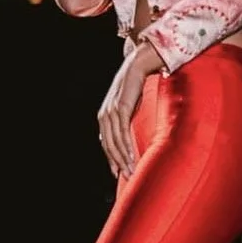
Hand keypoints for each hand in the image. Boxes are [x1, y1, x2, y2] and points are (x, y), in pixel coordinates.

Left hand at [97, 43, 162, 179]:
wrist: (137, 66)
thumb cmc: (134, 88)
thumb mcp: (126, 107)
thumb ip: (122, 122)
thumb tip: (122, 138)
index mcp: (104, 117)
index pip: (106, 143)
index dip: (111, 159)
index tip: (118, 172)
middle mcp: (105, 116)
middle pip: (109, 145)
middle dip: (117, 162)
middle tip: (127, 176)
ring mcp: (111, 112)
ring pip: (116, 142)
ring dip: (124, 158)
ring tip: (131, 170)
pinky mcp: (121, 109)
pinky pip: (123, 132)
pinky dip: (127, 146)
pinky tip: (132, 156)